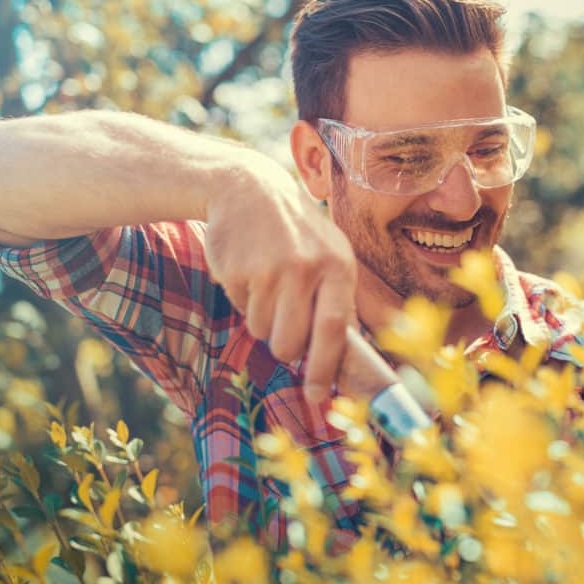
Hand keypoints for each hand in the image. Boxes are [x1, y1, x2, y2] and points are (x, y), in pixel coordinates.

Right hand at [204, 154, 356, 401]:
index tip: (317, 395)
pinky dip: (244, 300)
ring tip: (268, 283)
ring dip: (263, 320)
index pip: (334, 330)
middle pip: (291, 342)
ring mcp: (270, 268)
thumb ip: (338, 302)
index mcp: (338, 266)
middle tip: (284, 328)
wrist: (248, 187)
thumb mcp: (330, 255)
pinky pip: (240, 309)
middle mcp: (307, 267)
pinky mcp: (237, 269)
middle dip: (285, 348)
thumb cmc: (297, 234)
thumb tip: (346, 360)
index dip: (325, 368)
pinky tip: (250, 270)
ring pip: (263, 330)